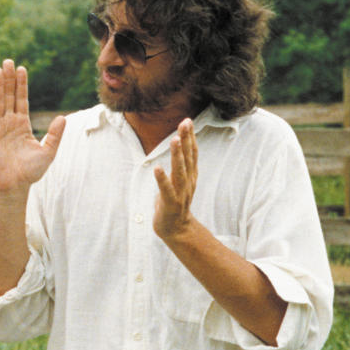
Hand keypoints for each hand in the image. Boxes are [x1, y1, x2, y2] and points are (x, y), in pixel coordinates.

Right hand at [0, 59, 64, 193]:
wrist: (15, 185)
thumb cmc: (31, 172)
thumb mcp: (48, 151)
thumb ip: (55, 135)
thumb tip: (62, 118)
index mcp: (22, 125)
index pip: (21, 100)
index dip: (21, 85)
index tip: (22, 69)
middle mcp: (9, 123)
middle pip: (9, 96)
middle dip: (9, 79)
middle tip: (8, 61)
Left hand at [153, 119, 197, 239]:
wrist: (177, 229)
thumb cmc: (175, 202)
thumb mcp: (180, 181)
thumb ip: (181, 164)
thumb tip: (180, 143)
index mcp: (190, 176)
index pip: (192, 153)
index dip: (190, 137)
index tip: (187, 120)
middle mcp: (188, 182)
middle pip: (188, 158)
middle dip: (186, 140)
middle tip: (185, 123)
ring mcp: (180, 193)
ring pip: (179, 171)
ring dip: (177, 155)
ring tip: (174, 140)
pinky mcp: (170, 203)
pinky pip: (166, 190)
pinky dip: (162, 179)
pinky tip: (157, 168)